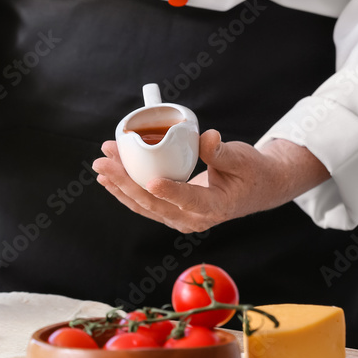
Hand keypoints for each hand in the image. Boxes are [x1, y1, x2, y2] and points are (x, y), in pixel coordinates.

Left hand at [91, 130, 330, 232]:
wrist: (256, 189)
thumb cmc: (251, 171)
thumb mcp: (243, 158)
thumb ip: (221, 151)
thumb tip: (207, 138)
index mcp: (215, 207)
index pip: (188, 200)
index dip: (170, 191)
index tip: (151, 180)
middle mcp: (193, 219)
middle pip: (154, 203)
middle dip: (125, 182)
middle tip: (104, 163)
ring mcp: (179, 219)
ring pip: (143, 206)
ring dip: (119, 185)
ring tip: (100, 168)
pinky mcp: (171, 213)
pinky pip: (144, 204)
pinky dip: (125, 190)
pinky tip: (108, 178)